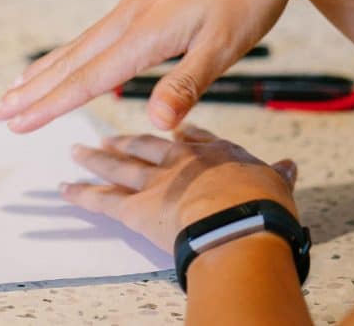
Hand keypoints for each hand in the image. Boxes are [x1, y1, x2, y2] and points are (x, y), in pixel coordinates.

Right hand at [0, 0, 332, 132]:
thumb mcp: (226, 44)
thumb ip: (186, 85)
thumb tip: (155, 124)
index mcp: (146, 33)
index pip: (87, 78)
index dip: (50, 105)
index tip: (16, 123)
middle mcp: (131, 16)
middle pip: (72, 60)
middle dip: (34, 89)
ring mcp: (137, 4)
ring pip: (81, 43)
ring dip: (48, 69)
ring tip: (17, 86)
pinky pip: (99, 30)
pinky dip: (75, 49)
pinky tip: (74, 56)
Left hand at [62, 125, 297, 253]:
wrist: (238, 224)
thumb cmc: (262, 207)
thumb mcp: (277, 184)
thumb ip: (277, 175)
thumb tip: (289, 167)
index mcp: (215, 154)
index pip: (193, 138)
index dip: (180, 134)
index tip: (171, 128)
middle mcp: (179, 162)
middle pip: (147, 147)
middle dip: (127, 142)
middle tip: (108, 138)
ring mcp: (154, 183)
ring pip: (118, 167)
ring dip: (95, 160)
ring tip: (77, 152)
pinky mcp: (134, 209)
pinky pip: (100, 201)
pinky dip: (80, 195)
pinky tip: (64, 189)